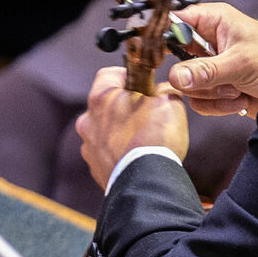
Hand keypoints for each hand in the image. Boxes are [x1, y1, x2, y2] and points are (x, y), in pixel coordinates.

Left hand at [77, 63, 189, 190]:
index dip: (130, 76)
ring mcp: (89, 144)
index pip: (110, 74)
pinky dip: (119, 153)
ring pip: (105, 130)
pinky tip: (137, 158)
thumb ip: (165, 92)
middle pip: (107, 105)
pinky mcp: (95, 166)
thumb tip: (164, 91)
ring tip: (144, 141)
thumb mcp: (170, 104)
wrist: (146, 182)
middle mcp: (88, 119)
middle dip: (127, 107)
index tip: (145, 84)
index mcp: (101, 98)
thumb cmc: (155, 140)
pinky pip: (107, 153)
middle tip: (149, 115)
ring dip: (121, 132)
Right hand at [161, 2, 257, 116]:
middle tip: (221, 79)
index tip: (159, 57)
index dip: (164, 38)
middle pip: (178, 59)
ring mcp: (212, 67)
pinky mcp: (217, 88)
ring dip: (212, 92)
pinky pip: (199, 100)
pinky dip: (218, 105)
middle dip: (199, 76)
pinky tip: (239, 100)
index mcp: (214, 21)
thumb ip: (205, 71)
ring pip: (187, 83)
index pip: (174, 22)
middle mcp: (209, 42)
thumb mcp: (240, 64)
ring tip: (237, 90)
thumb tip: (174, 79)